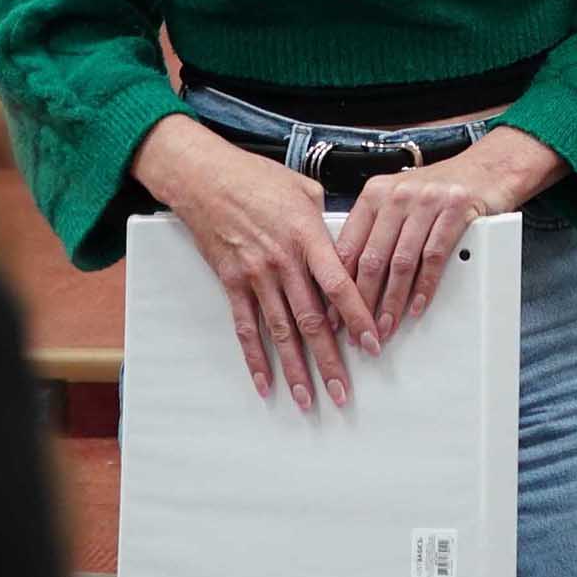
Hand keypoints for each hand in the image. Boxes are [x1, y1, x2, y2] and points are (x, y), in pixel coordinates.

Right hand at [133, 115, 379, 411]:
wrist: (204, 178)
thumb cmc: (258, 178)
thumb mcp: (306, 190)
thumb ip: (329, 224)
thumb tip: (345, 248)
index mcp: (309, 238)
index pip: (340, 287)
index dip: (357, 319)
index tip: (372, 345)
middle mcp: (283, 262)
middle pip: (312, 321)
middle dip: (329, 361)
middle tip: (343, 393)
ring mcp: (255, 276)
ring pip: (280, 332)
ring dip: (295, 368)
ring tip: (307, 399)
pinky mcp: (231, 283)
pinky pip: (245, 328)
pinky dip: (255, 358)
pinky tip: (265, 382)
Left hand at [335, 129, 557, 343]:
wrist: (487, 168)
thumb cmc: (440, 188)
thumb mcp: (399, 200)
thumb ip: (375, 229)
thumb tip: (351, 277)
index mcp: (374, 194)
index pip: (347, 247)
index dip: (339, 286)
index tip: (334, 313)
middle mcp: (397, 194)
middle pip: (372, 259)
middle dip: (364, 302)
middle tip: (361, 329)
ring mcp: (427, 201)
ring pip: (402, 262)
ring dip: (393, 301)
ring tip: (387, 325)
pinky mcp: (455, 210)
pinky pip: (434, 257)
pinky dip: (424, 287)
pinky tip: (417, 305)